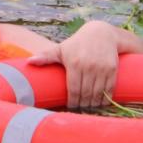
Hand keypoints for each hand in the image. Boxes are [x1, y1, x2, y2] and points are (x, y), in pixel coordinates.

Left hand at [27, 21, 142, 109]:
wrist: (101, 33)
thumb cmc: (77, 44)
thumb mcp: (61, 49)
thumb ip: (46, 56)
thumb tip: (29, 62)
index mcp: (74, 63)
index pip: (74, 90)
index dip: (73, 102)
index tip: (71, 107)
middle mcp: (88, 66)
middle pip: (86, 94)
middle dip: (83, 105)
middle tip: (80, 109)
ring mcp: (102, 68)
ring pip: (98, 94)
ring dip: (94, 104)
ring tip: (89, 108)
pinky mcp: (112, 69)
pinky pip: (109, 89)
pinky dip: (105, 99)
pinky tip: (101, 103)